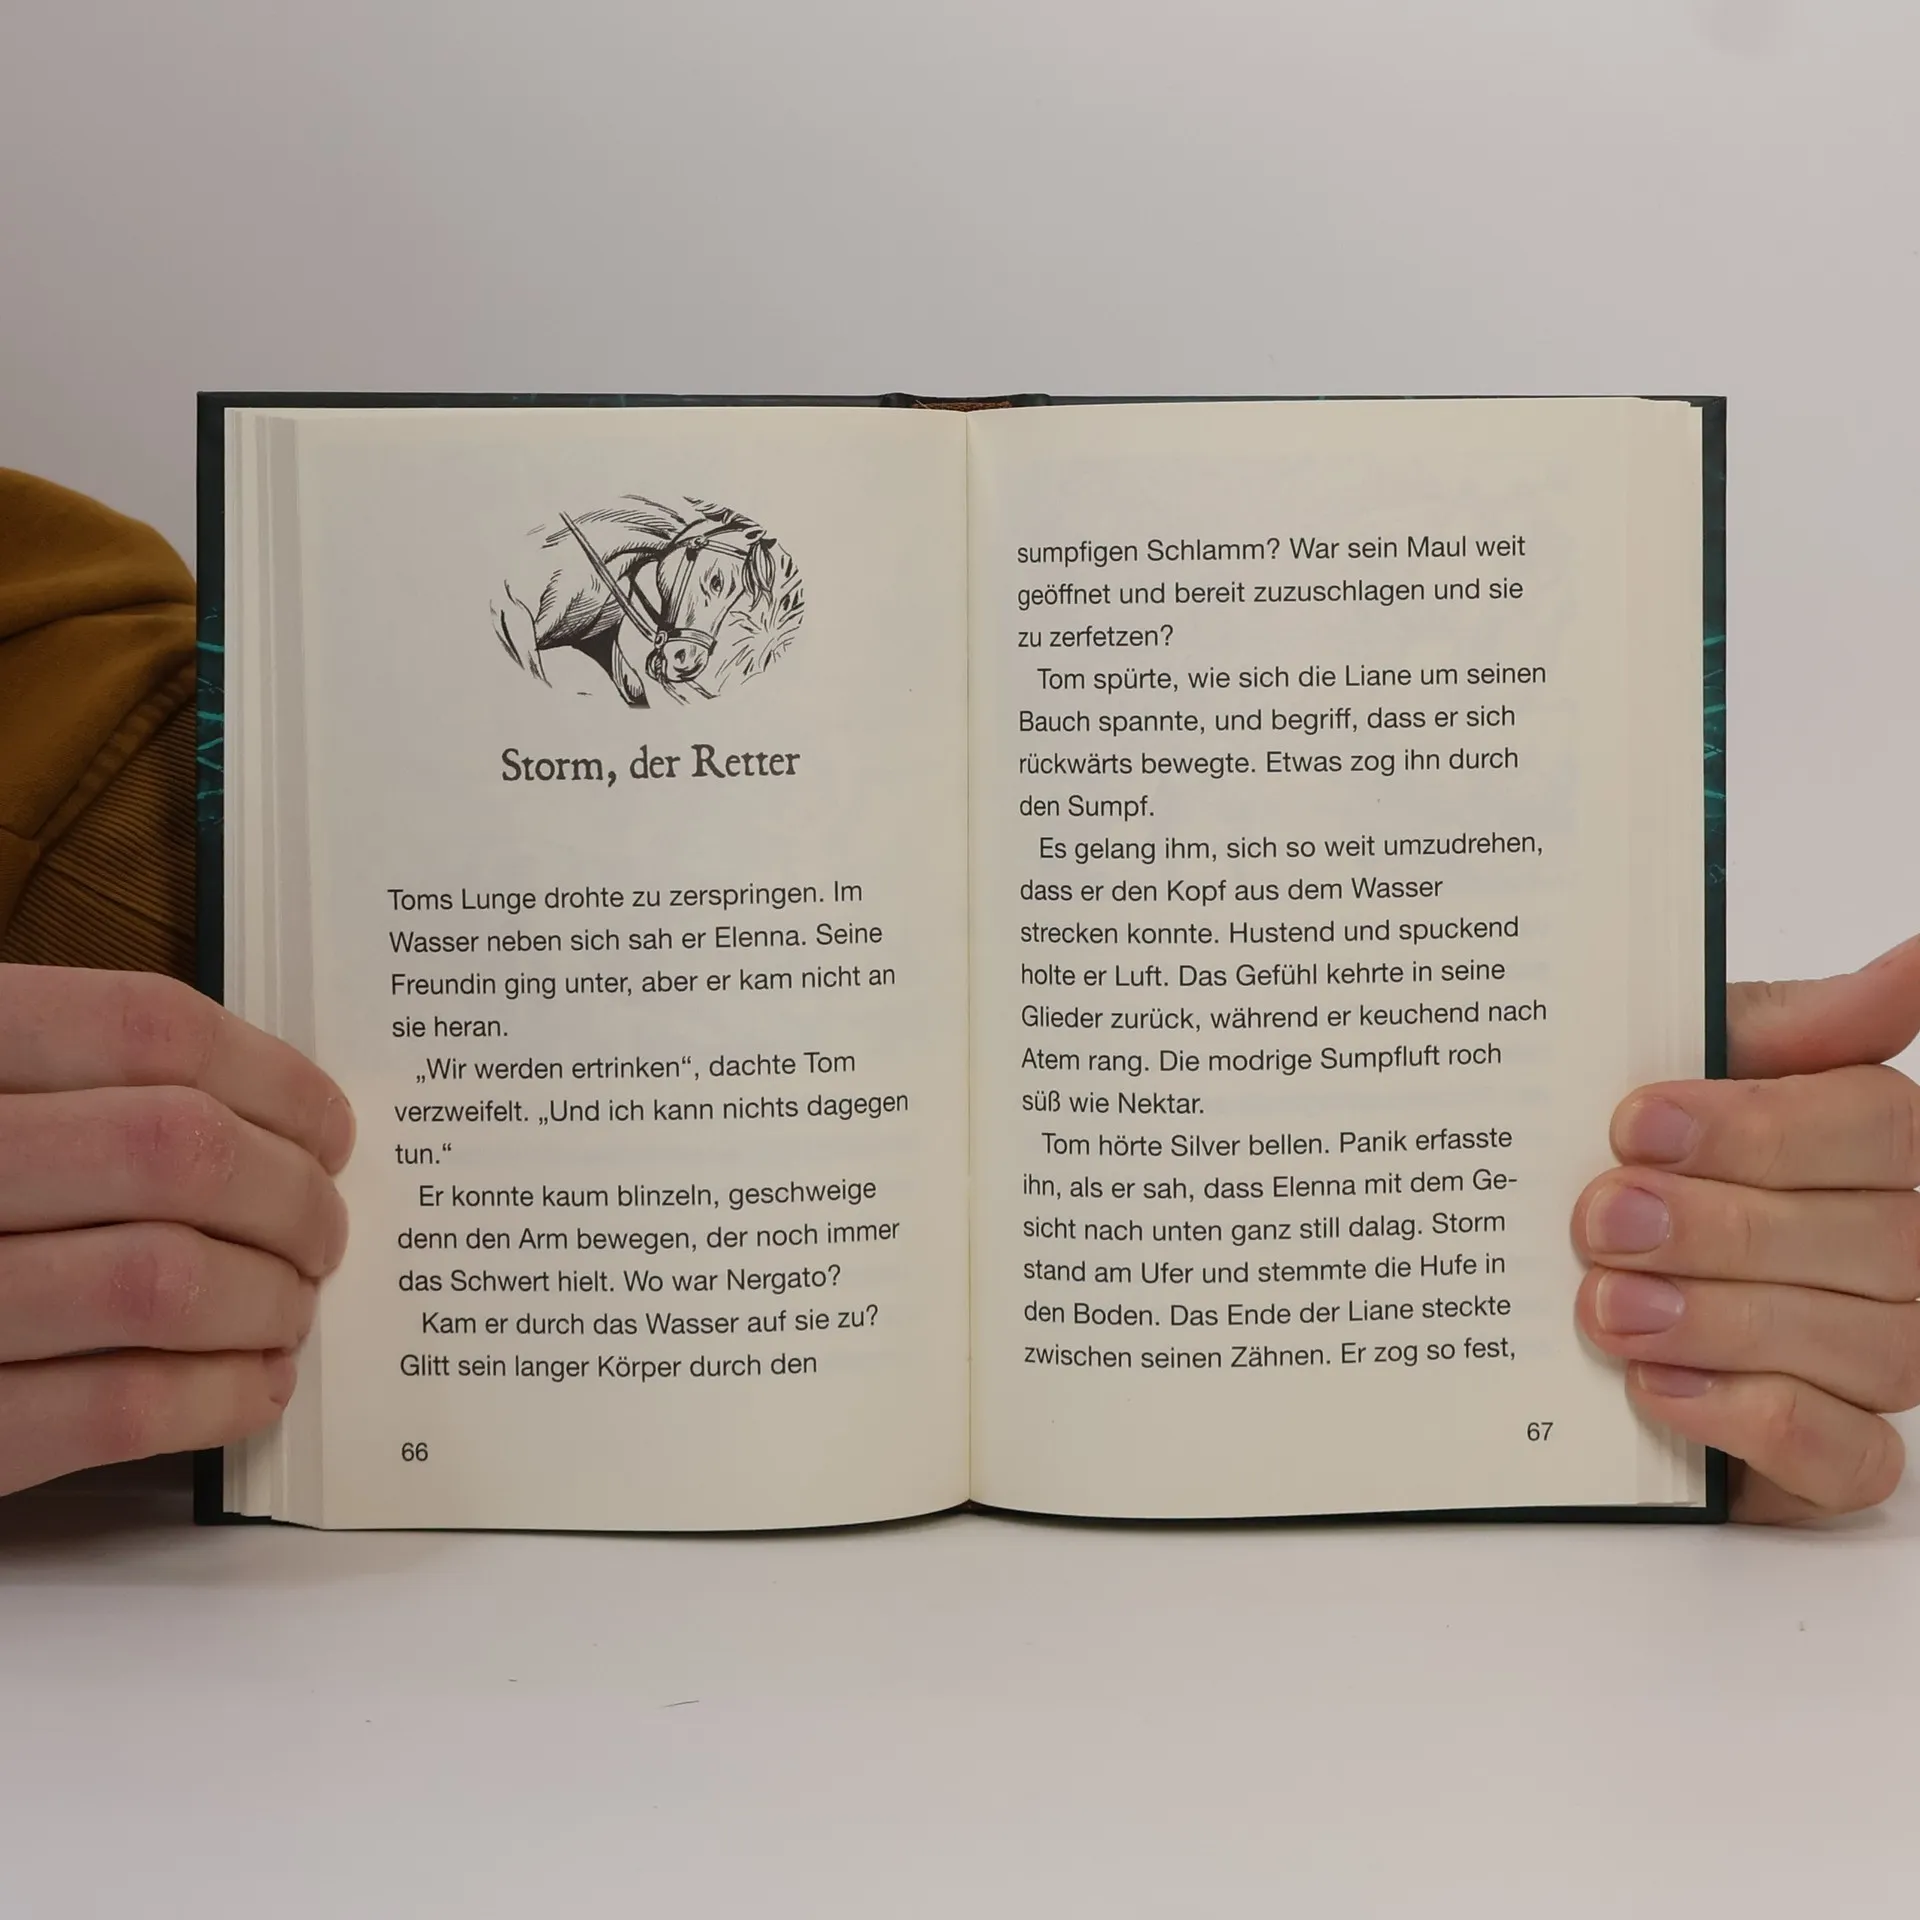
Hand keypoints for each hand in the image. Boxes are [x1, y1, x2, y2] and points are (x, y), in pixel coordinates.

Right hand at [0, 965, 351, 1495]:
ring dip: (266, 1300)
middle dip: (290, 1198)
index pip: (148, 1029)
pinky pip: (113, 1407)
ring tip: (291, 1307)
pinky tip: (255, 1386)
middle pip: (174, 1151)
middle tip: (324, 1232)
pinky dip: (217, 1397)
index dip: (274, 1079)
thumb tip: (266, 1114)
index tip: (330, 1131)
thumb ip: (70, 1082)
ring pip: (161, 1281)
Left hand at [1574, 936, 1919, 1521]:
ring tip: (1610, 1308)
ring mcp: (1881, 1353)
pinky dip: (1755, 1421)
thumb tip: (1915, 958)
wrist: (1549, 1267)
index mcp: (1868, 1140)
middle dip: (1720, 1230)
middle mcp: (1899, 1248)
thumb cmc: (1638, 1153)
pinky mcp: (1836, 1454)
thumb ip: (1791, 1024)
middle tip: (1604, 1222)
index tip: (1635, 1125)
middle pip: (1876, 1239)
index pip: (1878, 1125)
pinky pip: (1851, 1457)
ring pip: (1874, 1347)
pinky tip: (1657, 1389)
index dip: (1759, 1128)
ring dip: (1725, 1324)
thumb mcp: (1688, 1063)